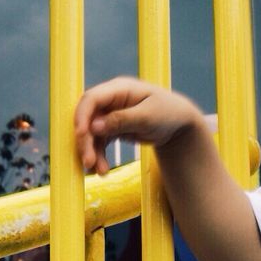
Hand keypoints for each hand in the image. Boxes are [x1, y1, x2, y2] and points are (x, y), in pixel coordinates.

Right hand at [73, 76, 204, 174]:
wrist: (179, 124)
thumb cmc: (168, 113)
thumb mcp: (148, 117)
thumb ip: (121, 120)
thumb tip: (94, 126)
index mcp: (119, 89)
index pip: (92, 99)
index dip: (82, 116)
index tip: (81, 135)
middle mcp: (110, 100)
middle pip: (87, 118)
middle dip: (85, 140)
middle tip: (88, 162)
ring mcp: (109, 114)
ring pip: (91, 133)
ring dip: (92, 152)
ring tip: (100, 172)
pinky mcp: (111, 128)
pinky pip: (99, 142)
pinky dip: (99, 156)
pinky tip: (102, 170)